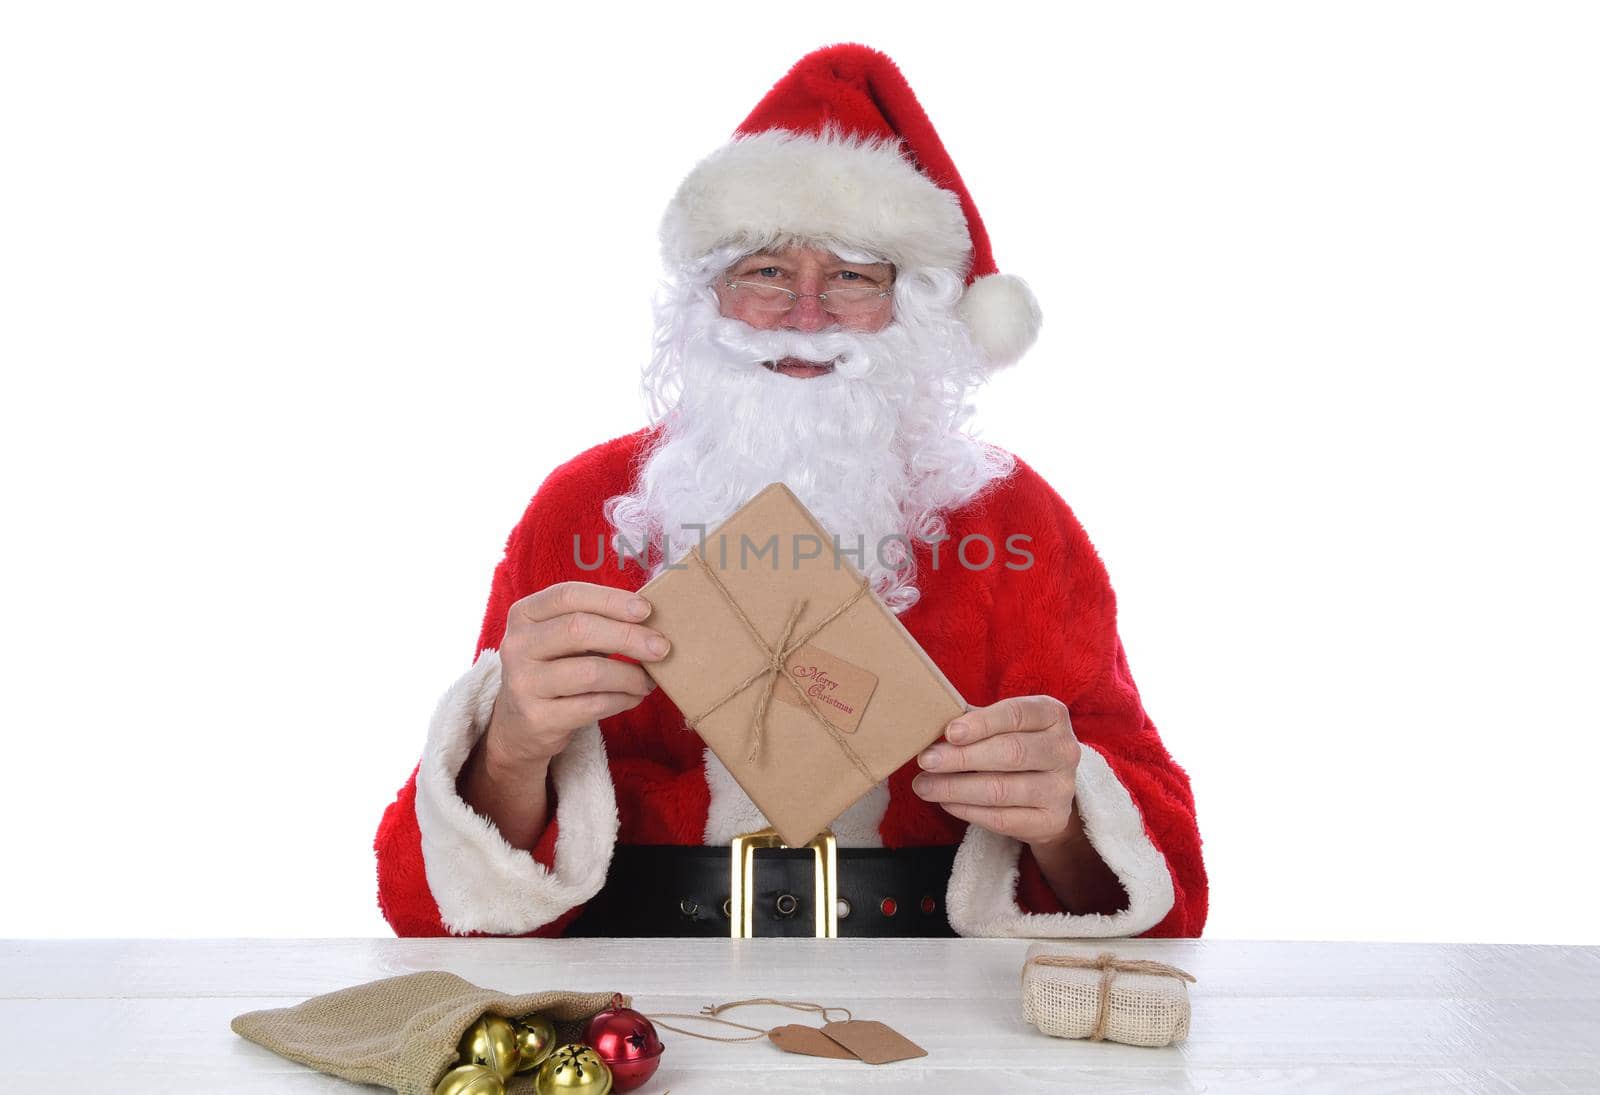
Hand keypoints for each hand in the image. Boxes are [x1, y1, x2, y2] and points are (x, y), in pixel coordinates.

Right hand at [485, 581, 668, 770]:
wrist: (519, 724)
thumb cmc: (554, 668)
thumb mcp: (561, 638)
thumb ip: (595, 622)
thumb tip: (650, 620)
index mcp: (524, 614)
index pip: (569, 596)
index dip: (611, 600)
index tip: (646, 610)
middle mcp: (516, 646)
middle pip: (579, 629)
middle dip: (628, 637)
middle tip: (661, 647)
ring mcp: (524, 684)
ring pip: (590, 672)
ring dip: (630, 675)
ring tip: (648, 680)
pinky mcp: (538, 718)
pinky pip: (593, 705)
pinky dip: (622, 700)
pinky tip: (634, 696)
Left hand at [911, 695, 1081, 846]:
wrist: (1047, 789)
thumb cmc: (1014, 744)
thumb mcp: (1002, 724)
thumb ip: (974, 719)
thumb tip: (933, 722)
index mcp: (1052, 714)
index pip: (1017, 714)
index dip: (982, 723)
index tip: (950, 733)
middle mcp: (1064, 750)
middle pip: (1011, 753)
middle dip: (962, 758)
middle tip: (926, 761)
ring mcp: (1061, 788)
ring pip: (1002, 790)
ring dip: (956, 788)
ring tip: (925, 786)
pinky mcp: (1052, 821)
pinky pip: (1003, 819)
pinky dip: (968, 811)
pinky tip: (946, 803)